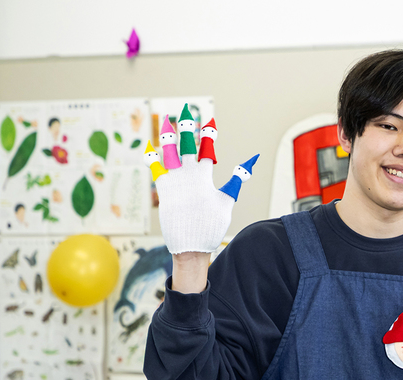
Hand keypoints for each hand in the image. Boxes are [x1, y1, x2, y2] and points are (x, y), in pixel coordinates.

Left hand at [144, 104, 257, 253]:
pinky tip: (150, 146)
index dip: (209, 134)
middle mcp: (187, 175)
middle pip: (186, 145)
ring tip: (168, 120)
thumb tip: (252, 163)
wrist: (189, 245)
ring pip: (169, 152)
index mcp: (204, 177)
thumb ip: (238, 179)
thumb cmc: (211, 224)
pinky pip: (155, 168)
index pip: (207, 149)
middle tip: (186, 111)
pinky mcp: (162, 189)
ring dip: (168, 135)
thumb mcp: (227, 200)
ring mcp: (173, 181)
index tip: (210, 121)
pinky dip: (152, 156)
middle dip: (187, 127)